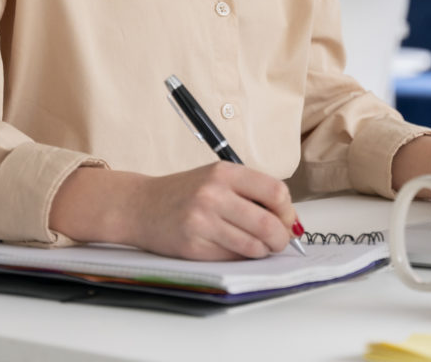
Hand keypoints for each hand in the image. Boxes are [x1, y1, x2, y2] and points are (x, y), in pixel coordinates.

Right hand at [51, 162, 297, 260]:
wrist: (141, 206)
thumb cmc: (184, 193)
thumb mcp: (216, 178)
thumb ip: (251, 193)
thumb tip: (290, 221)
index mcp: (224, 172)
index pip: (275, 192)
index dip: (287, 211)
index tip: (286, 219)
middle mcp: (213, 194)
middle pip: (269, 224)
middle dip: (281, 238)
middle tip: (279, 241)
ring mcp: (202, 221)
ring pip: (254, 246)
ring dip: (262, 251)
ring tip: (256, 246)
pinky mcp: (194, 246)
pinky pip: (233, 258)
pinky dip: (241, 257)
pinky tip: (233, 248)